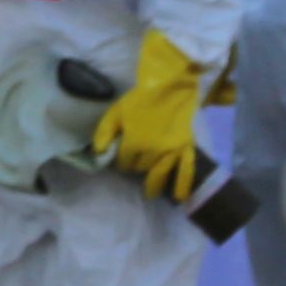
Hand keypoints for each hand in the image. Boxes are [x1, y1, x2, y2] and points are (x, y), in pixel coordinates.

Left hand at [90, 31, 212, 201]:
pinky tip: (178, 198)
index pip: (124, 162)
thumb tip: (99, 152)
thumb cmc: (141, 98)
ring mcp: (172, 151)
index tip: (122, 158)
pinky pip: (186, 171)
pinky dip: (182, 186)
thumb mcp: (116, 111)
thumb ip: (105, 132)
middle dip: (136, 166)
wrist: (171, 87)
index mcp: (134, 142)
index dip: (121, 161)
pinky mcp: (187, 148)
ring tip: (150, 191)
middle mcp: (153, 151)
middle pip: (141, 168)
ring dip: (153, 182)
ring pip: (159, 173)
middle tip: (135, 164)